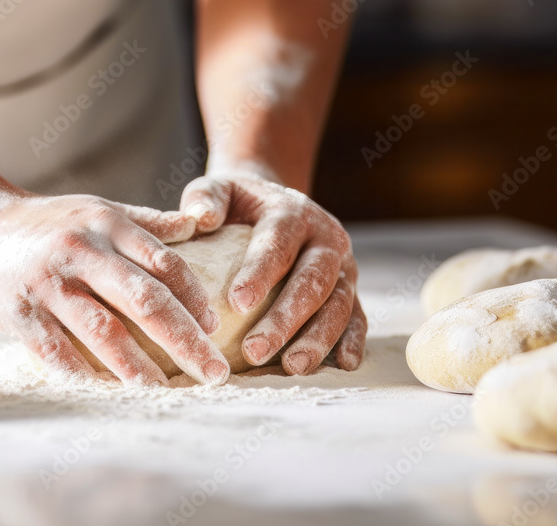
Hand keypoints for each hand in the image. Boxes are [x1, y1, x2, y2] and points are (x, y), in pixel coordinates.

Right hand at [0, 193, 229, 386]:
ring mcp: (49, 282)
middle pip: (145, 299)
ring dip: (138, 366)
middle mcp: (82, 250)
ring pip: (103, 330)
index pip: (164, 262)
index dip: (194, 297)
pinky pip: (55, 350)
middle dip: (184, 339)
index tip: (215, 326)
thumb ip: (148, 222)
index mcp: (108, 224)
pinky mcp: (18, 311)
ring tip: (165, 390)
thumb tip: (201, 223)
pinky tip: (106, 394)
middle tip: (214, 372)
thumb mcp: (97, 209)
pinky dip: (82, 374)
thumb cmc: (45, 222)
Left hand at [180, 171, 366, 374]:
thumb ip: (205, 198)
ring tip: (292, 367)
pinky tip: (343, 365)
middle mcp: (326, 238)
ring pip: (339, 304)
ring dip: (317, 338)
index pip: (278, 244)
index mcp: (292, 213)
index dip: (259, 273)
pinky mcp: (351, 289)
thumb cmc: (237, 203)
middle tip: (255, 350)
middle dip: (286, 318)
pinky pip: (357, 316)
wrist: (274, 202)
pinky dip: (353, 341)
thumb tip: (200, 218)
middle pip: (312, 280)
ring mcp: (343, 266)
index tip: (237, 303)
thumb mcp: (219, 189)